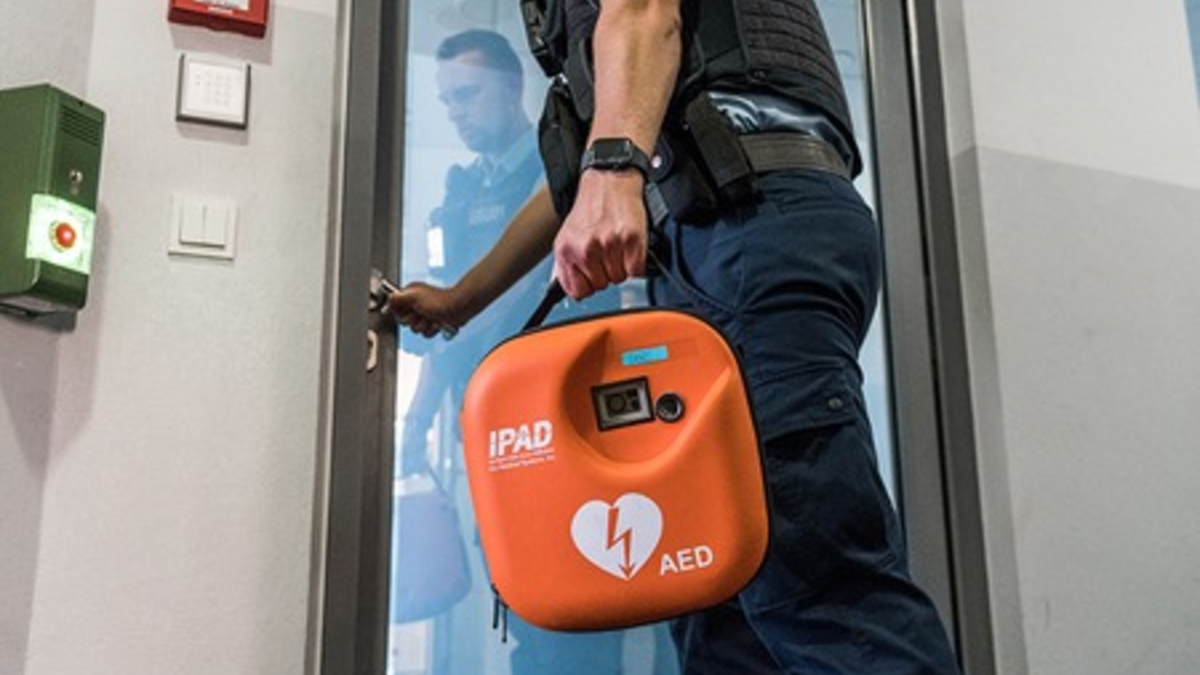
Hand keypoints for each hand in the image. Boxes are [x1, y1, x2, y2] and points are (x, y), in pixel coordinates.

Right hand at [387, 282, 463, 337]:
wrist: (458, 309)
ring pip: (415, 329)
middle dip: (413, 320)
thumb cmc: (439, 300)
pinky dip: (432, 329)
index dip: (399, 312)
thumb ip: (397, 298)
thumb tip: (388, 298)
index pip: (395, 308)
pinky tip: (437, 323)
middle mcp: (416, 305)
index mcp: (410, 295)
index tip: (407, 310)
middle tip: (421, 313)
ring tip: (431, 318)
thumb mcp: (413, 296)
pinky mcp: (432, 323)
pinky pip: (425, 333)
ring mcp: (425, 315)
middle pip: (404, 321)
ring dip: (423, 325)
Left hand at [553, 169, 646, 299]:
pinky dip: (635, 262)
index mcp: (566, 250)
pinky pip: (636, 271)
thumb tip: (565, 288)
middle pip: (601, 285)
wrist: (609, 181)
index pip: (577, 292)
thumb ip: (565, 264)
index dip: (587, 284)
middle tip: (605, 251)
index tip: (591, 274)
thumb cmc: (591, 208)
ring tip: (616, 245)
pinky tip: (628, 246)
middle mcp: (586, 249)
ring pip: (619, 278)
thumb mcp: (568, 236)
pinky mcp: (631, 240)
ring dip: (621, 265)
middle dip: (605, 272)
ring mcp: (609, 245)